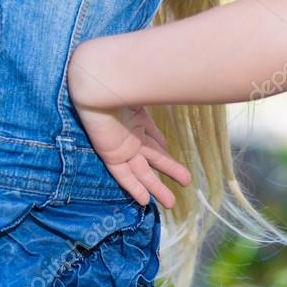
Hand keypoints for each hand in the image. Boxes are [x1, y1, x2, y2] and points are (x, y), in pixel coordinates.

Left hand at [68, 43, 191, 208]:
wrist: (99, 84)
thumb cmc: (123, 82)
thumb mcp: (149, 90)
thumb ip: (165, 92)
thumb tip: (187, 85)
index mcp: (138, 118)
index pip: (154, 138)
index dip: (164, 147)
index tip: (172, 154)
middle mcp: (130, 134)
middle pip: (153, 157)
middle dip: (168, 170)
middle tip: (186, 181)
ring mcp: (122, 145)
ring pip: (142, 171)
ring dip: (156, 187)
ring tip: (171, 203)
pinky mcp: (111, 154)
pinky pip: (123, 175)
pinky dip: (134, 188)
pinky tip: (144, 201)